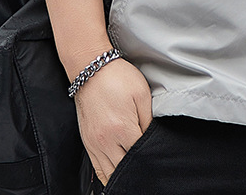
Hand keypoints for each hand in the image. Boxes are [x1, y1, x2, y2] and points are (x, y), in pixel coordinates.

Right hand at [73, 57, 153, 185]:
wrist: (91, 70)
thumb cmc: (118, 78)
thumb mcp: (142, 94)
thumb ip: (148, 121)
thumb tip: (152, 139)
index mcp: (122, 129)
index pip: (140, 154)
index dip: (151, 156)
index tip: (157, 155)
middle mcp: (105, 141)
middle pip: (125, 168)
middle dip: (138, 169)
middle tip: (149, 168)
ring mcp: (94, 144)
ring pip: (109, 174)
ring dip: (122, 175)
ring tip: (135, 174)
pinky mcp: (87, 142)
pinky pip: (97, 169)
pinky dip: (107, 175)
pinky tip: (117, 174)